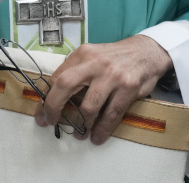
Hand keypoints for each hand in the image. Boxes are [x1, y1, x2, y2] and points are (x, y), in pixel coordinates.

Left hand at [34, 35, 172, 145]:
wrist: (147, 52)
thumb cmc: (114, 57)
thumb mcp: (92, 56)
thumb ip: (76, 71)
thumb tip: (54, 95)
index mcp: (82, 54)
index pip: (58, 77)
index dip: (46, 97)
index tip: (42, 113)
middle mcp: (95, 63)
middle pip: (65, 85)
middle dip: (54, 107)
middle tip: (51, 122)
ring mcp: (112, 76)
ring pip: (89, 106)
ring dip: (82, 124)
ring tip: (80, 133)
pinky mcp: (128, 88)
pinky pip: (111, 114)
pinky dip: (102, 129)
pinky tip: (97, 137)